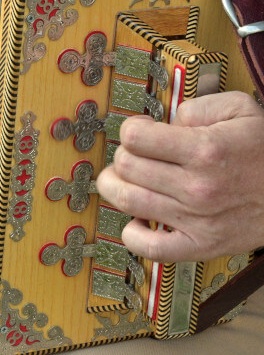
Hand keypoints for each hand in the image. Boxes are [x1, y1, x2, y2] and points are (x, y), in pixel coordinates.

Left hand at [96, 91, 263, 261]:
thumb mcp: (240, 110)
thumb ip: (197, 107)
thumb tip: (164, 122)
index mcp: (204, 149)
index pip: (135, 136)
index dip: (131, 128)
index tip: (139, 131)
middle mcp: (197, 186)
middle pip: (126, 166)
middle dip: (122, 155)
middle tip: (132, 154)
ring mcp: (197, 219)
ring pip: (127, 201)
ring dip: (115, 187)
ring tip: (122, 180)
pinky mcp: (201, 245)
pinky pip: (149, 247)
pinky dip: (131, 234)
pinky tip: (136, 218)